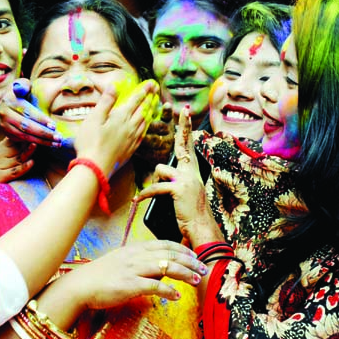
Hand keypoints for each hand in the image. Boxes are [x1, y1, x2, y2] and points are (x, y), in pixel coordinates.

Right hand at [0, 78, 62, 146]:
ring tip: (56, 143)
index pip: (27, 111)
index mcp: (10, 100)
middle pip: (26, 126)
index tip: (54, 125)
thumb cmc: (21, 92)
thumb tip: (22, 88)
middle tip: (58, 137)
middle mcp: (5, 114)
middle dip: (44, 133)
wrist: (7, 102)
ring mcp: (5, 125)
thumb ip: (24, 85)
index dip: (41, 119)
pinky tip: (48, 143)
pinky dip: (36, 143)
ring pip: (25, 136)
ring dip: (42, 141)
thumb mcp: (22, 85)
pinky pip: (23, 141)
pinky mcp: (7, 134)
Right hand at [54, 240, 206, 310]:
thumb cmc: (100, 275)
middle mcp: (135, 256)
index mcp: (134, 248)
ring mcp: (132, 269)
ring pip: (166, 266)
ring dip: (185, 273)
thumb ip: (140, 261)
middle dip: (190, 260)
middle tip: (203, 267)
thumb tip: (160, 268)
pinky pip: (154, 286)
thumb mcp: (121, 261)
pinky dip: (168, 291)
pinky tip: (177, 296)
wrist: (80, 285)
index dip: (182, 248)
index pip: (164, 243)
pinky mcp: (129, 285)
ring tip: (196, 280)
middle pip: (169, 253)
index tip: (195, 255)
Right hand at [73, 80, 159, 177]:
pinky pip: (142, 134)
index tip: (151, 83)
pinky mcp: (130, 150)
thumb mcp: (94, 118)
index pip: (135, 100)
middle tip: (156, 90)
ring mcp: (131, 139)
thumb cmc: (90, 142)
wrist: (95, 168)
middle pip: (143, 109)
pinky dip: (146, 126)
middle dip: (150, 98)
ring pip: (145, 122)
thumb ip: (106, 101)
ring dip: (150, 111)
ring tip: (154, 105)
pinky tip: (146, 126)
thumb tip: (114, 86)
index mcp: (121, 117)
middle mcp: (130, 127)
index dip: (144, 90)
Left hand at [135, 107, 221, 243]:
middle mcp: (191, 172)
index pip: (187, 146)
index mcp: (192, 171)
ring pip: (160, 168)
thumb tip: (159, 172)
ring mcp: (186, 179)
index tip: (186, 112)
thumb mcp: (182, 193)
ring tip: (157, 195)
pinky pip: (154, 187)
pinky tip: (137, 200)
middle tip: (180, 109)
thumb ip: (174, 179)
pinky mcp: (179, 188)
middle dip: (182, 127)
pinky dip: (144, 195)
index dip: (186, 129)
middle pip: (183, 145)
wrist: (201, 229)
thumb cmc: (189, 214)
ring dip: (154, 181)